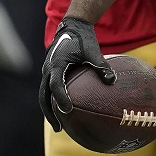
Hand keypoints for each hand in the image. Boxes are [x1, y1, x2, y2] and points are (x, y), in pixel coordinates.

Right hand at [39, 17, 113, 131]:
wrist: (72, 27)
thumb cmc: (83, 39)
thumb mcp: (93, 50)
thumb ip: (101, 65)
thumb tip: (112, 80)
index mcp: (57, 63)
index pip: (56, 84)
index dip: (61, 98)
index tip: (68, 110)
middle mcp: (48, 69)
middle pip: (43, 96)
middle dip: (50, 113)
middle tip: (59, 128)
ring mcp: (47, 72)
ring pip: (44, 95)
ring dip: (50, 110)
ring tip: (60, 126)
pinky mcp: (50, 73)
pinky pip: (49, 91)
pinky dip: (54, 102)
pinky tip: (65, 113)